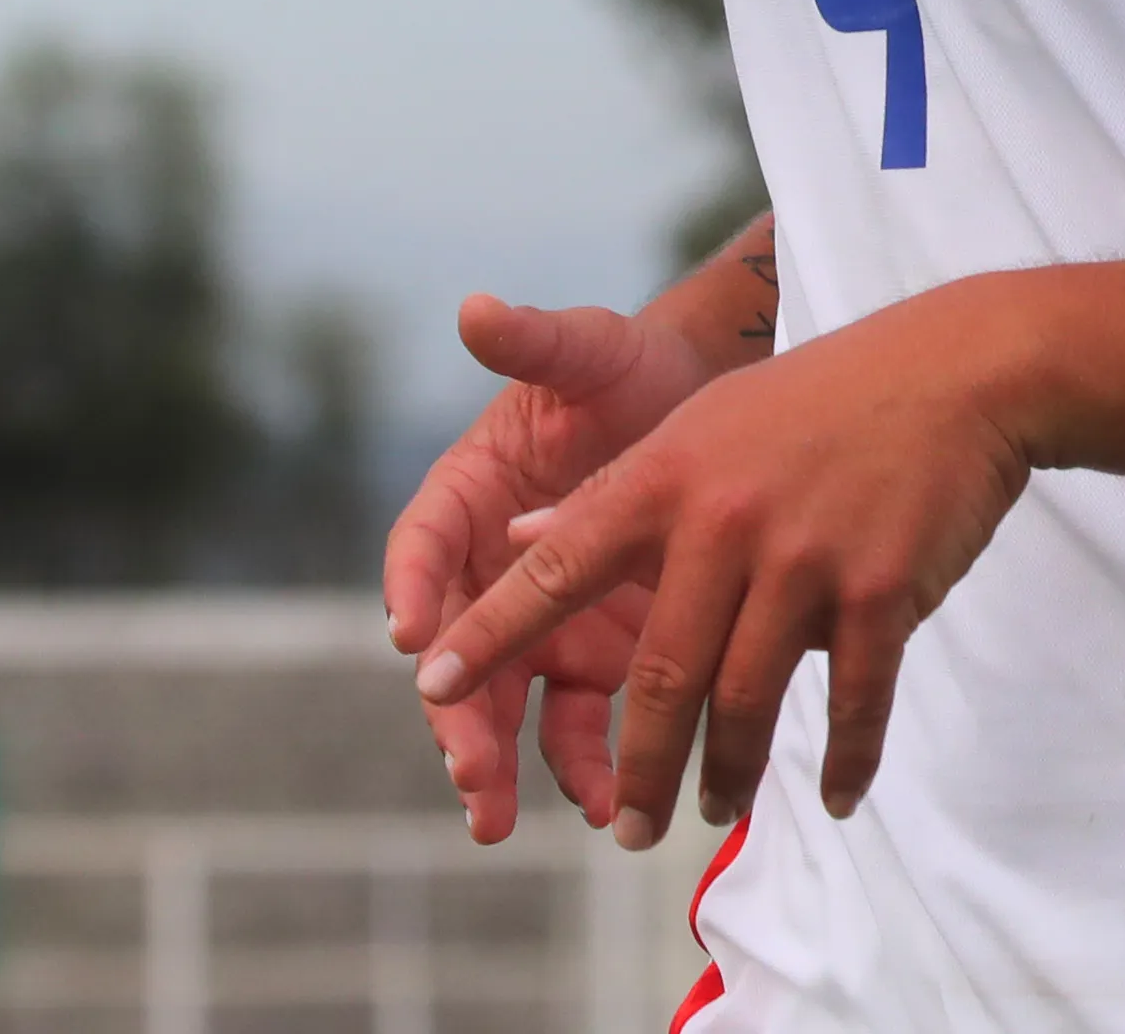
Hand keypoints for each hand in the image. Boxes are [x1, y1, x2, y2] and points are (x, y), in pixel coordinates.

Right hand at [384, 291, 729, 842]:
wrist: (713, 406)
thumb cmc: (634, 368)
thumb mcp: (590, 351)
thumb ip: (536, 342)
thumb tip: (477, 309)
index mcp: (464, 499)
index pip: (422, 551)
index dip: (415, 592)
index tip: (411, 634)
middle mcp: (490, 573)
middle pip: (455, 653)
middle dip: (453, 715)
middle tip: (467, 768)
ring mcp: (541, 623)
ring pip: (503, 709)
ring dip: (500, 766)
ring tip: (501, 815)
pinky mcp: (594, 659)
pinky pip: (577, 727)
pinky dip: (587, 767)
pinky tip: (609, 801)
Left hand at [409, 278, 1042, 844]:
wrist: (957, 371)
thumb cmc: (820, 399)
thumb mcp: (704, 426)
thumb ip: (616, 492)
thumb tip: (520, 540)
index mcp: (667, 479)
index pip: (555, 568)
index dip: (489, 633)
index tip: (431, 692)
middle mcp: (722, 523)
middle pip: (662, 677)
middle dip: (641, 767)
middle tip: (628, 833)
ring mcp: (804, 560)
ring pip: (746, 700)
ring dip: (729, 774)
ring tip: (714, 814)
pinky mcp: (878, 590)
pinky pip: (852, 700)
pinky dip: (842, 757)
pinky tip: (831, 794)